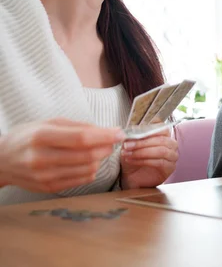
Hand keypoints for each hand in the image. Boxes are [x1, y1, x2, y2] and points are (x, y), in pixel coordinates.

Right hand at [0, 118, 122, 192]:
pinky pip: (81, 180)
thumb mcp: (49, 123)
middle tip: (112, 141)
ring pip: (87, 170)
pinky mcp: (48, 188)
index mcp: (42, 136)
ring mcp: (44, 176)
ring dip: (100, 159)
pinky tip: (88, 163)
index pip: (82, 138)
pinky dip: (91, 171)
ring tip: (99, 151)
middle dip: (106, 147)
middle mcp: (41, 158)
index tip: (119, 133)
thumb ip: (79, 126)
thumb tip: (107, 131)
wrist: (2, 160)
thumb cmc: (28, 137)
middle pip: (87, 156)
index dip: (105, 136)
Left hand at [120, 128, 177, 188]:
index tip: (133, 133)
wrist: (131, 176)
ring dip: (142, 152)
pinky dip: (143, 161)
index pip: (163, 128)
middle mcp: (171, 145)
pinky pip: (159, 162)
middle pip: (161, 140)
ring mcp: (172, 156)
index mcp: (164, 136)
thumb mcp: (131, 144)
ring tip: (128, 154)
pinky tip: (132, 161)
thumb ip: (133, 137)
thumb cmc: (134, 158)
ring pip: (161, 151)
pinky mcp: (170, 168)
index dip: (149, 130)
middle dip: (142, 142)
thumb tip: (131, 132)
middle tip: (127, 145)